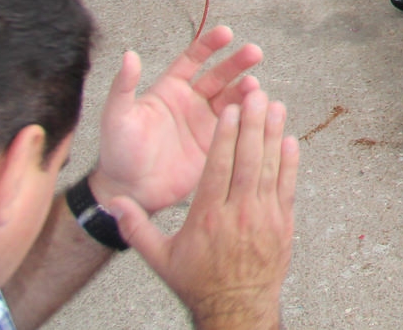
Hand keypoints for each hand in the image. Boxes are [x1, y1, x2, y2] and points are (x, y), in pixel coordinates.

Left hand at [92, 26, 265, 213]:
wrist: (129, 191)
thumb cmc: (118, 153)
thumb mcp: (116, 117)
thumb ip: (123, 87)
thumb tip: (128, 56)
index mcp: (169, 90)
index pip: (192, 60)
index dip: (209, 45)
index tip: (226, 33)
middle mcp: (191, 102)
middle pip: (219, 75)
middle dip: (237, 63)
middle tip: (254, 53)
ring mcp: (205, 122)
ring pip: (232, 98)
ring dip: (245, 89)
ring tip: (254, 88)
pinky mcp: (215, 144)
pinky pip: (236, 126)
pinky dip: (249, 116)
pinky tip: (259, 111)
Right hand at [104, 92, 294, 329]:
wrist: (237, 307)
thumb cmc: (199, 282)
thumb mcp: (160, 259)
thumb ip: (136, 229)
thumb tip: (113, 205)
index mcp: (207, 217)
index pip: (217, 167)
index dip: (225, 136)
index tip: (229, 110)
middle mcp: (238, 212)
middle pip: (247, 160)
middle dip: (252, 124)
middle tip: (256, 95)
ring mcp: (264, 216)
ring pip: (270, 167)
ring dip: (273, 135)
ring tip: (275, 107)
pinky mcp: (284, 222)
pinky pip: (288, 186)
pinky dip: (290, 162)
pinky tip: (289, 140)